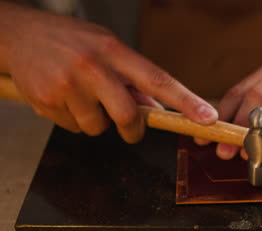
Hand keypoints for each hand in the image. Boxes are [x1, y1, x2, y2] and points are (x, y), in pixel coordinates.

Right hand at [2, 4, 216, 142]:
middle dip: (133, 129)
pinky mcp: (46, 100)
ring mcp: (67, 84)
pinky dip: (73, 120)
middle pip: (128, 114)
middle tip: (131, 129)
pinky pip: (73, 128)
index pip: (159, 79)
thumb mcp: (106, 48)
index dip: (186, 102)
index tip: (207, 118)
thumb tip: (154, 108)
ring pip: (97, 127)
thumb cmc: (71, 41)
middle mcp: (93, 66)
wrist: (19, 34)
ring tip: (83, 98)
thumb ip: (130, 78)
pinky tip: (64, 99)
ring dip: (96, 122)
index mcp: (114, 50)